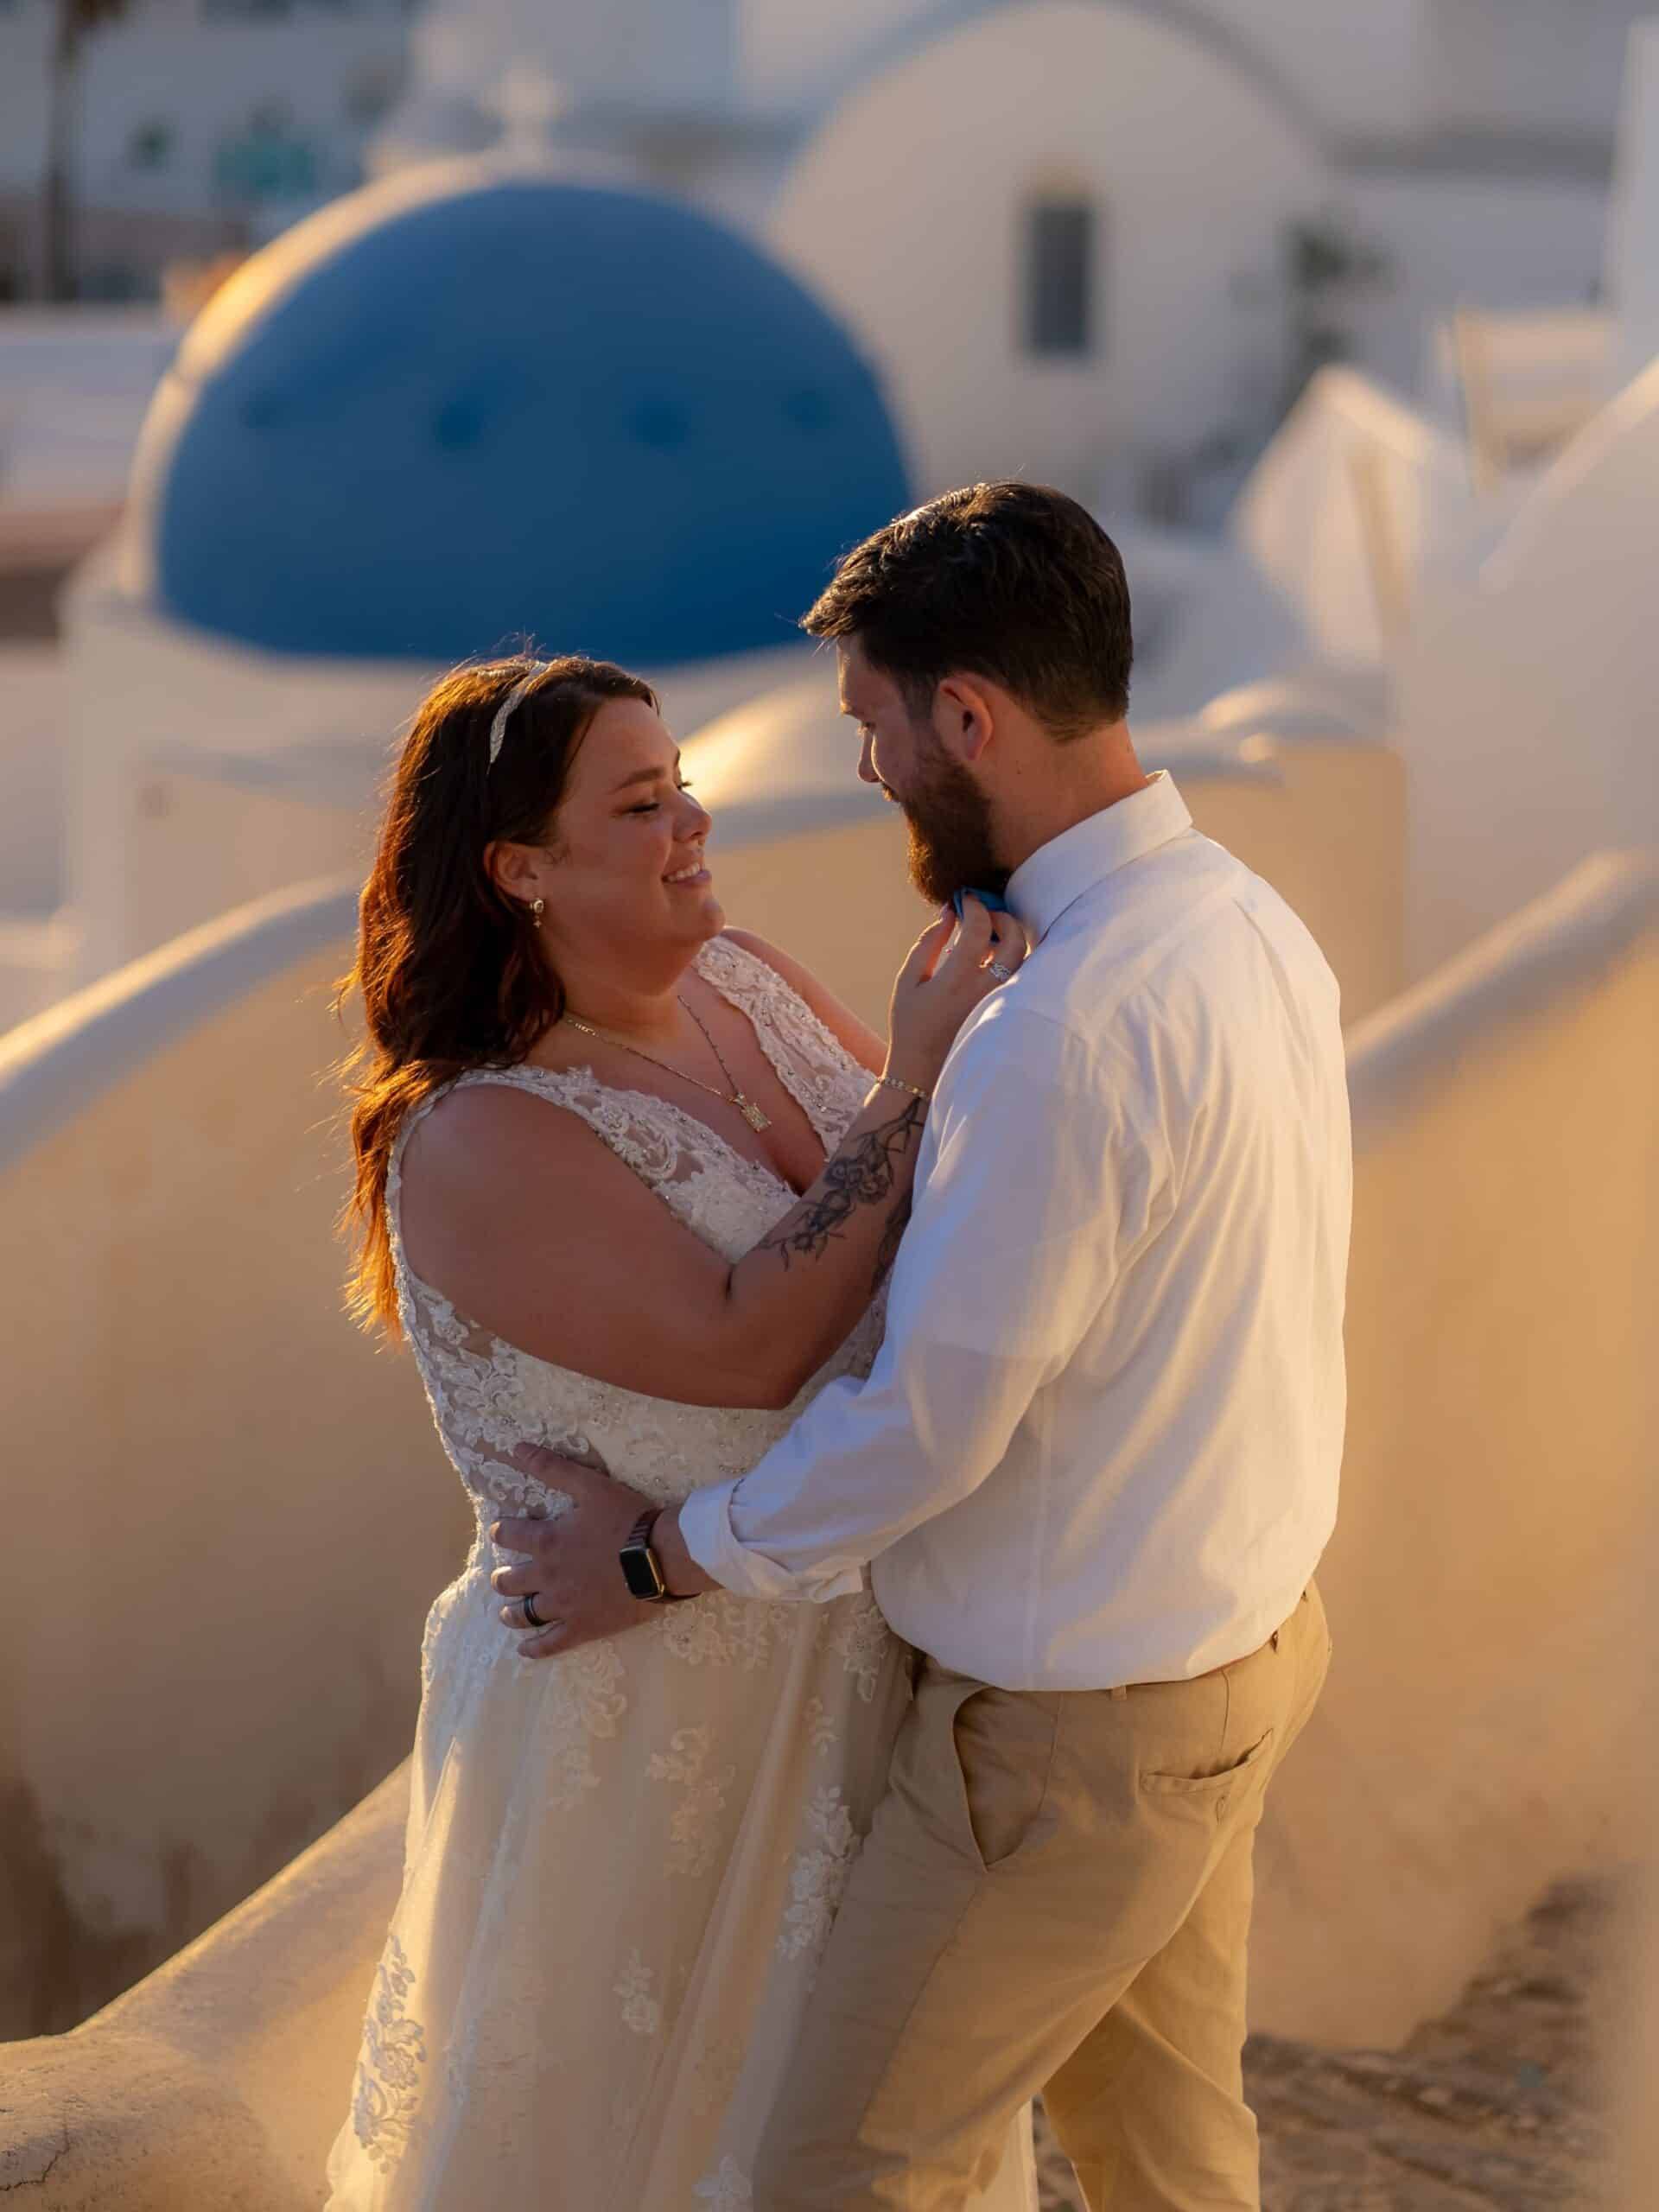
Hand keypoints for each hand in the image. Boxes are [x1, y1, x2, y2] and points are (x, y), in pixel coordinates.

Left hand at [490, 1446, 659, 1658]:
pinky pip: (551, 1644)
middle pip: (511, 1581)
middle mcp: (547, 1577)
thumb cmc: (626, 1518)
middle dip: (503, 1577)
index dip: (502, 1533)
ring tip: (506, 1613)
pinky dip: (535, 1649)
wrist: (661, 1557)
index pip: (509, 1537)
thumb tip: (516, 1448)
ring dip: (512, 1613)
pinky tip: (525, 1650)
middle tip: (501, 1577)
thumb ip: (552, 1468)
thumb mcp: (589, 1485)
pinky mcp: (583, 1628)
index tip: (501, 1532)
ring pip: (525, 1614)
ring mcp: (564, 1606)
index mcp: (547, 1542)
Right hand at [884, 899, 1028, 1093]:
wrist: (922, 1071)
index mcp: (956, 980)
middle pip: (1015, 939)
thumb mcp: (908, 979)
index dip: (975, 906)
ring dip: (1009, 938)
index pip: (980, 928)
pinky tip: (991, 960)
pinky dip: (1011, 959)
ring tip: (987, 937)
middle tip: (984, 914)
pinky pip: (1021, 976)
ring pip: (1023, 958)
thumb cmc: (911, 1023)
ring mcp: (1001, 1003)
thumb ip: (929, 942)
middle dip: (1002, 917)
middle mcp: (985, 991)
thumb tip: (949, 912)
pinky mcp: (1006, 1012)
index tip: (965, 900)